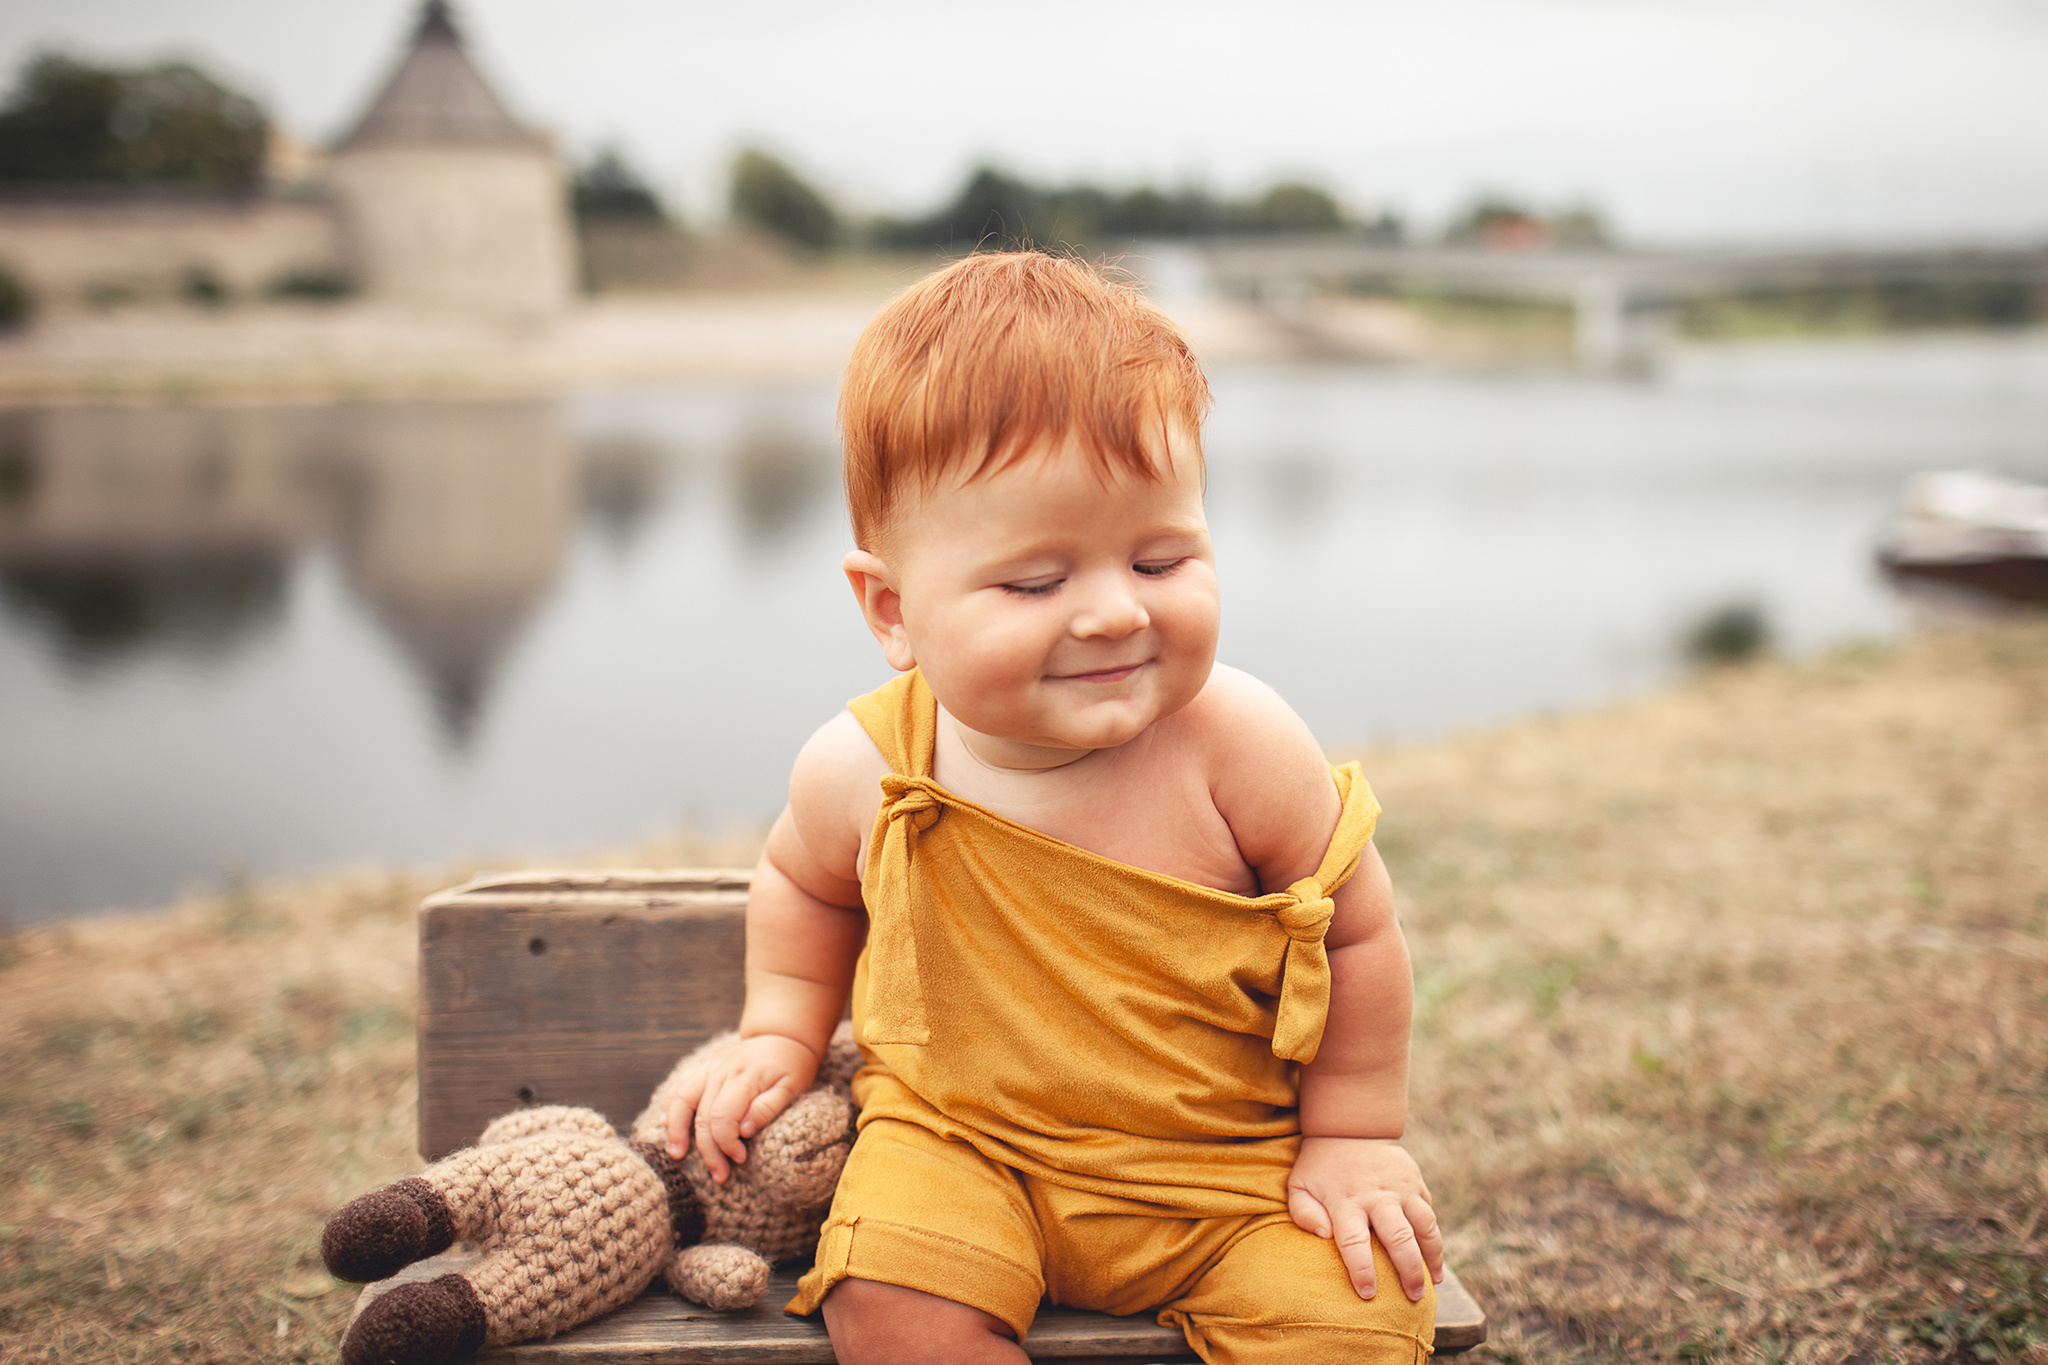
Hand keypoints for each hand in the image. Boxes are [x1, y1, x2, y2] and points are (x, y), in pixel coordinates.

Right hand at [660, 1033, 818, 1181]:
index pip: (722, 1116)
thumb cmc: (791, 1065)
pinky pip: (679, 1086)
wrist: (783, 1035)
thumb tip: (743, 1131)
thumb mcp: (792, 1087)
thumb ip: (768, 1107)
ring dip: (676, 1129)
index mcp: (745, 1078)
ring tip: (677, 1154)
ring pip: (682, 1099)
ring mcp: (709, 1068)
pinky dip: (669, 1105)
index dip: (726, 1143)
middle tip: (718, 1175)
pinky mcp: (703, 1067)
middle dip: (708, 1150)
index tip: (739, 1158)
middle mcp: (722, 1071)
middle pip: (702, 1116)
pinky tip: (664, 1124)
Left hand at [1285, 1137, 1442, 1301]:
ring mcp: (1400, 1188)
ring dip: (1432, 1257)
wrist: (1349, 1127)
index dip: (1362, 1270)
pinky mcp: (1416, 1183)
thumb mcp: (1299, 1185)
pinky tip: (1434, 1260)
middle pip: (1400, 1238)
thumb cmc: (1320, 1166)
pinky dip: (1435, 1239)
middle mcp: (1377, 1196)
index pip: (1354, 1242)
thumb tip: (1323, 1235)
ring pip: (1425, 1227)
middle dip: (1409, 1272)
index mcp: (1346, 1201)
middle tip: (1414, 1297)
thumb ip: (1303, 1212)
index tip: (1369, 1294)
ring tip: (1432, 1283)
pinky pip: (1430, 1214)